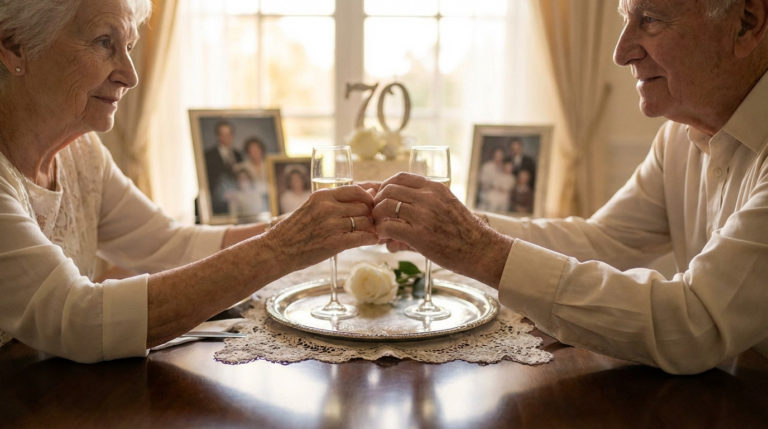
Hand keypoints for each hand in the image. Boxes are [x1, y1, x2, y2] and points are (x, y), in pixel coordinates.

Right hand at [266, 185, 377, 270]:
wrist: (277, 250)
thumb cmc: (296, 230)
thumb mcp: (313, 207)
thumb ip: (336, 201)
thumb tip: (366, 191)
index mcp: (322, 195)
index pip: (356, 190)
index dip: (368, 198)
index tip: (370, 206)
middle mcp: (327, 207)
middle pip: (363, 206)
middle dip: (371, 215)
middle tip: (373, 222)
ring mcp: (331, 225)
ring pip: (365, 222)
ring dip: (372, 228)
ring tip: (373, 232)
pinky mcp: (334, 242)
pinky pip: (362, 237)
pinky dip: (370, 239)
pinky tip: (371, 241)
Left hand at [372, 173, 512, 286]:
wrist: (481, 251)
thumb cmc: (465, 232)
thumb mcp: (449, 205)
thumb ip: (428, 203)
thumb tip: (407, 208)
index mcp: (435, 188)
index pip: (401, 177)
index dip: (386, 186)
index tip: (383, 198)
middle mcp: (428, 197)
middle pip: (388, 189)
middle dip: (378, 202)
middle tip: (378, 215)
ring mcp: (423, 215)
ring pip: (385, 206)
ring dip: (377, 217)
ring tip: (380, 228)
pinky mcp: (418, 235)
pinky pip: (388, 227)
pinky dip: (381, 232)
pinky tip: (385, 239)